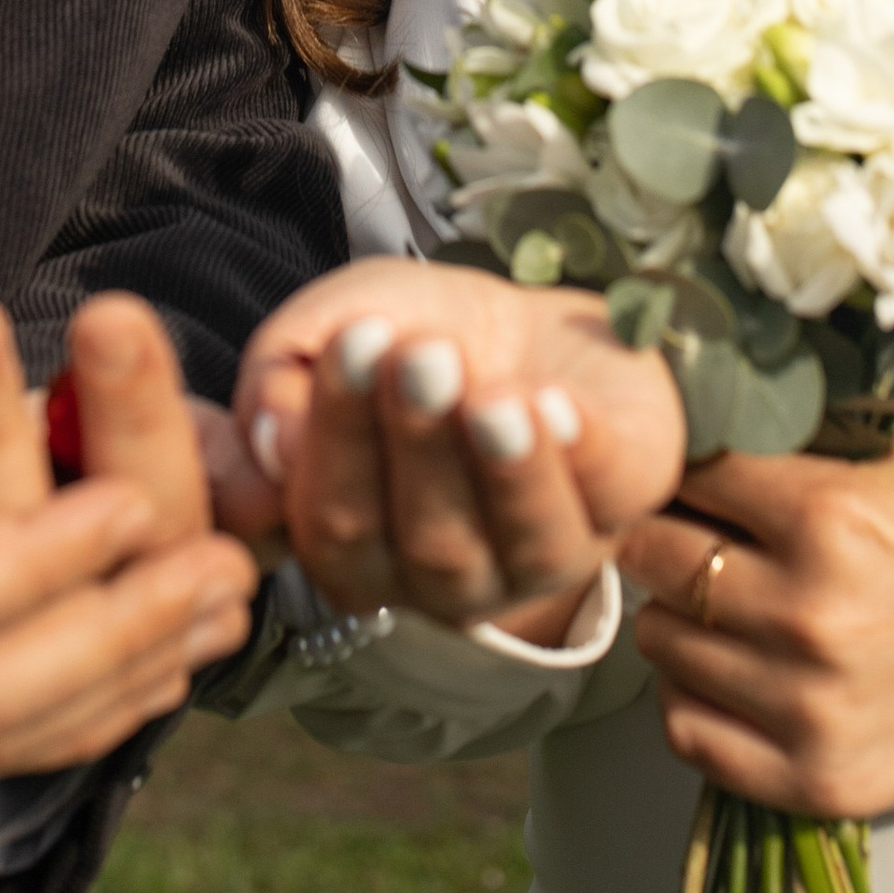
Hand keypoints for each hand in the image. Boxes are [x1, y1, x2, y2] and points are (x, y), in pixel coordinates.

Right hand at [232, 259, 685, 637]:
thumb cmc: (413, 333)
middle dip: (423, 443)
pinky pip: (608, 497)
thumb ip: (279, 378)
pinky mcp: (623, 506)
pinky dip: (581, 451)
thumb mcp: (333, 325)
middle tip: (422, 355)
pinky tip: (558, 402)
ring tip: (493, 397)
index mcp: (359, 548)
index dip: (341, 438)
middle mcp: (447, 577)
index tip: (353, 342)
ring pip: (523, 544)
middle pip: (428, 541)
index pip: (336, 523)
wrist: (525, 315)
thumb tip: (270, 444)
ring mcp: (541, 555)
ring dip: (507, 469)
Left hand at [624, 433, 893, 818]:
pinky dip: (692, 700)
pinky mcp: (825, 780)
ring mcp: (813, 705)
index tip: (689, 478)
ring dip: (676, 619)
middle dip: (662, 537)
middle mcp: (810, 611)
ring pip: (662, 647)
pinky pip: (692, 737)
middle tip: (687, 537)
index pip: (685, 475)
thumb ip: (790, 454)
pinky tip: (723, 674)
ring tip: (714, 607)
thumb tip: (687, 443)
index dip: (681, 470)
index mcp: (828, 514)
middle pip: (654, 560)